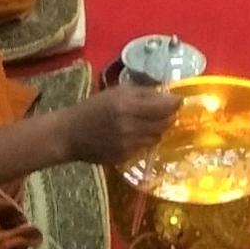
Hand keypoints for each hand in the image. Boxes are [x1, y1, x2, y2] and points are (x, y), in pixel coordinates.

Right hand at [64, 85, 183, 164]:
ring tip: (152, 121)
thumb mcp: (118, 92)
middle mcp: (131, 126)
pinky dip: (146, 139)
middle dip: (170, 116)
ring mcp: (128, 144)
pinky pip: (145, 147)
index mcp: (128, 105)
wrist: (70, 133)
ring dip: (159, 128)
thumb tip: (167, 93)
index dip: (176, 103)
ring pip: (157, 136)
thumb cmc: (94, 107)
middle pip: (165, 123)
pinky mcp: (125, 157)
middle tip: (168, 111)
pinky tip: (138, 133)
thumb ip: (143, 92)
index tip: (179, 100)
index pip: (165, 106)